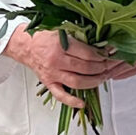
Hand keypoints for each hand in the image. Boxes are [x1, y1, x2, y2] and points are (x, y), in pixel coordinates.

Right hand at [4, 25, 126, 107]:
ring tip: (103, 78)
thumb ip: (80, 38)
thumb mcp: (63, 31)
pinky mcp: (48, 83)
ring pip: (77, 82)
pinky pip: (60, 95)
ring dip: (94, 82)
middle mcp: (56, 60)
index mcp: (61, 45)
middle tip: (110, 66)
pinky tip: (82, 103)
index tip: (110, 54)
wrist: (25, 45)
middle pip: (85, 68)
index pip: (88, 54)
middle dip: (102, 68)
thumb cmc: (44, 37)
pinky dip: (72, 101)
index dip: (102, 55)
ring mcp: (52, 73)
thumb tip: (102, 45)